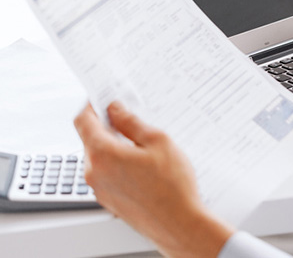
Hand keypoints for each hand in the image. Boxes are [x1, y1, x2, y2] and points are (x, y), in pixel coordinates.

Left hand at [74, 102, 233, 257]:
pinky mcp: (110, 200)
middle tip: (130, 120)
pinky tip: (143, 166)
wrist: (179, 224)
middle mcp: (94, 173)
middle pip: (90, 139)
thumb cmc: (172, 186)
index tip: (101, 99)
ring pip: (99, 158)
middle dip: (106, 126)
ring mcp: (100, 189)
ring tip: (143, 146)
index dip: (91, 105)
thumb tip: (116, 110)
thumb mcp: (158, 142)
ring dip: (114, 146)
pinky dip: (118, 164)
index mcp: (102, 154)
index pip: (82, 121)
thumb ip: (132, 123)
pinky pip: (107, 174)